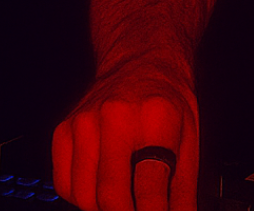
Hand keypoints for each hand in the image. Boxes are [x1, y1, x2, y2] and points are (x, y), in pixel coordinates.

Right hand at [52, 57, 198, 210]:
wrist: (141, 59)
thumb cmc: (167, 99)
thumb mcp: (190, 136)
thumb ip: (183, 188)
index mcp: (157, 116)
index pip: (149, 185)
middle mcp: (116, 116)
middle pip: (110, 196)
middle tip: (140, 210)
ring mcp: (84, 122)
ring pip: (84, 197)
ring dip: (105, 207)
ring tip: (126, 193)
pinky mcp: (63, 130)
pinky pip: (65, 186)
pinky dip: (84, 196)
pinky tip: (104, 182)